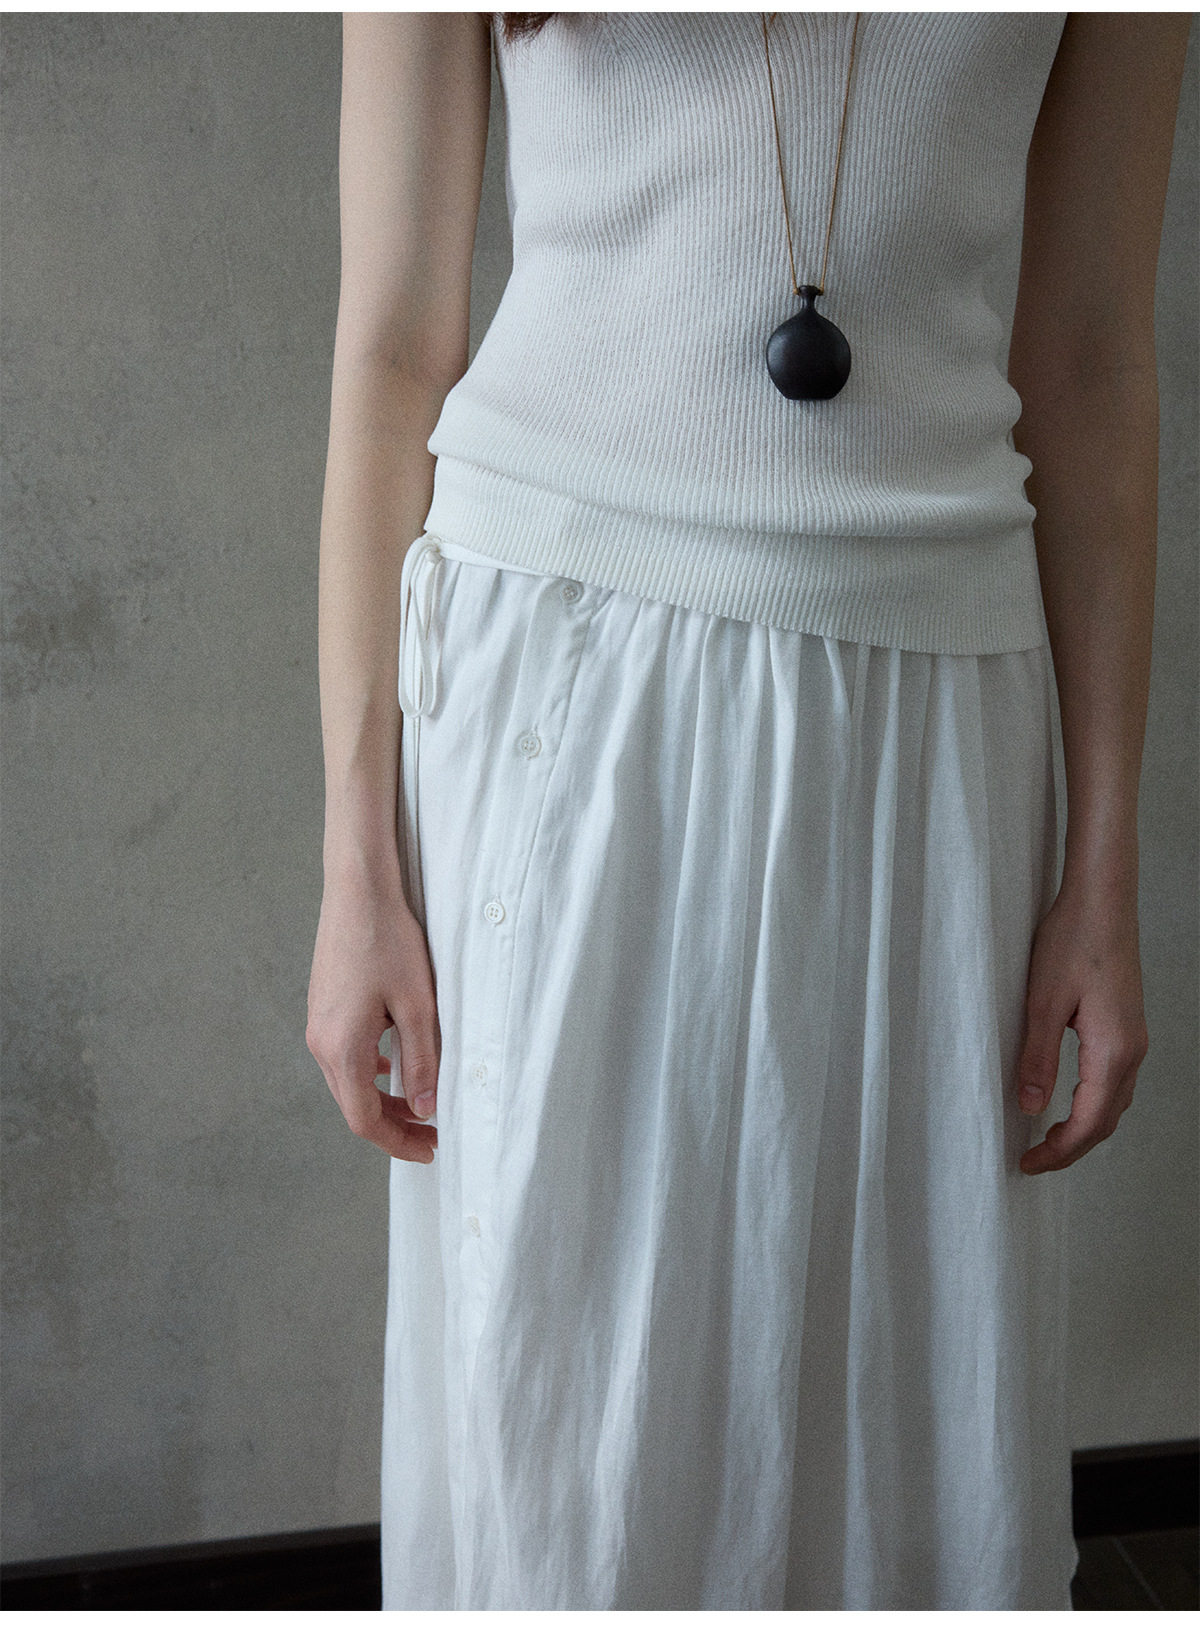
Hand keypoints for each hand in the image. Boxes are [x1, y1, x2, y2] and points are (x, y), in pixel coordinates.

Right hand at [306, 868, 440, 1161]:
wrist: (358, 891)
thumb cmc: (389, 942)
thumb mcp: (418, 1006)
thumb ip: (422, 1061)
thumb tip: (424, 1110)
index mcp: (341, 1048)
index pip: (365, 1120)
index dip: (398, 1143)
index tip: (431, 1149)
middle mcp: (320, 1043)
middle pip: (353, 1107)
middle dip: (393, 1126)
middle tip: (433, 1133)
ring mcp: (318, 1026)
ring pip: (348, 1083)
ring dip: (382, 1100)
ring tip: (420, 1105)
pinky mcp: (323, 1010)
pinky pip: (344, 1057)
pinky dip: (370, 1074)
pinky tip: (394, 1066)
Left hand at [1016, 882, 1148, 1174]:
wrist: (1103, 899)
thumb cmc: (1072, 940)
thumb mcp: (1042, 1000)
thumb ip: (1038, 1057)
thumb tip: (1031, 1109)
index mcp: (1113, 1049)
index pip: (1090, 1122)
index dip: (1059, 1151)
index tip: (1027, 1164)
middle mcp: (1132, 1049)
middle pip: (1107, 1120)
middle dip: (1072, 1148)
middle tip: (1033, 1162)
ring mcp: (1134, 1038)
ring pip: (1114, 1103)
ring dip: (1084, 1128)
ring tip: (1047, 1141)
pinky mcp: (1127, 1025)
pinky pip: (1115, 1082)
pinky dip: (1093, 1105)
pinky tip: (1069, 1103)